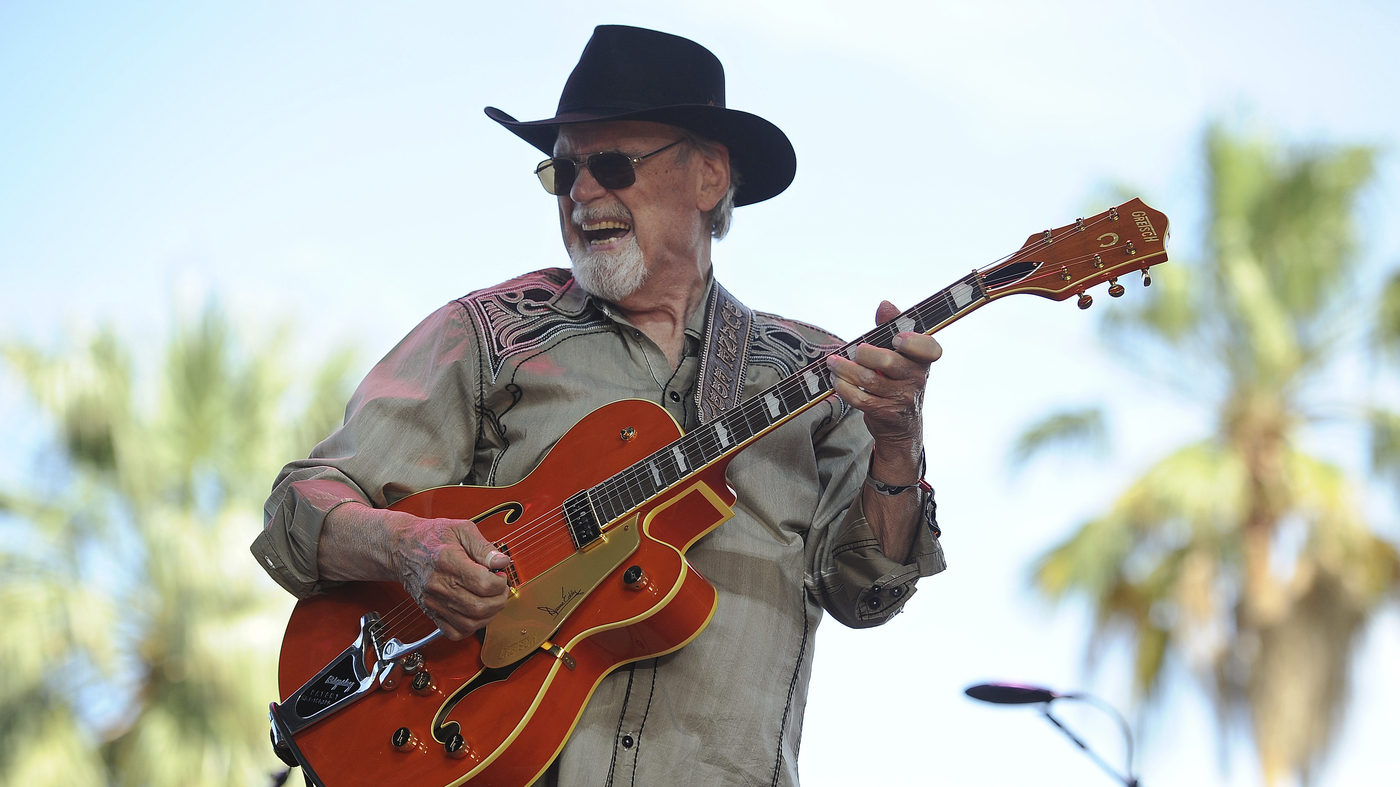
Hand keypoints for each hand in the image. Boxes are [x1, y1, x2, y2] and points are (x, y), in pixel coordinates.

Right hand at [388, 514, 511, 639]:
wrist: (400, 547)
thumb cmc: (430, 537)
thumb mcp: (460, 529)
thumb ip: (483, 547)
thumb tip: (501, 561)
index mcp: (447, 561)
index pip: (483, 583)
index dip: (500, 582)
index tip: (500, 575)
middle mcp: (439, 585)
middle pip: (479, 607)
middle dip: (499, 600)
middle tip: (500, 589)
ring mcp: (434, 601)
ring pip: (469, 623)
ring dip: (488, 615)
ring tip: (491, 600)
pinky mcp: (431, 611)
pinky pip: (453, 632)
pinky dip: (470, 628)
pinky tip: (475, 613)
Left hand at [826, 300, 942, 479]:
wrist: (901, 425)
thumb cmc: (897, 379)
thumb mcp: (900, 355)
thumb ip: (891, 327)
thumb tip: (885, 304)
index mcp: (923, 360)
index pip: (929, 349)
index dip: (912, 342)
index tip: (896, 338)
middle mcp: (916, 379)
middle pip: (888, 362)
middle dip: (864, 353)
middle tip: (855, 350)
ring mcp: (901, 398)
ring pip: (867, 379)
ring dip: (844, 368)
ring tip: (833, 362)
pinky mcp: (884, 412)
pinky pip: (858, 398)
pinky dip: (843, 386)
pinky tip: (836, 379)